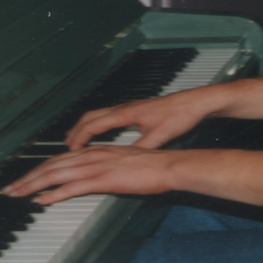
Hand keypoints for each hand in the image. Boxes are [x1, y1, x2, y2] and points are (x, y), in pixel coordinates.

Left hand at [3, 145, 176, 204]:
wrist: (170, 165)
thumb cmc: (155, 165)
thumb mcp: (127, 162)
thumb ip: (109, 167)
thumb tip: (98, 178)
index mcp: (99, 150)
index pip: (62, 158)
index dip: (41, 168)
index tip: (27, 177)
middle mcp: (94, 154)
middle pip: (53, 164)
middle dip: (28, 176)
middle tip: (10, 188)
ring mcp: (97, 166)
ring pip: (56, 174)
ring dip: (33, 184)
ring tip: (16, 193)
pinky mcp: (103, 179)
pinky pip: (72, 187)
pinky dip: (53, 194)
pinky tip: (41, 200)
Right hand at [64, 88, 220, 150]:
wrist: (197, 101)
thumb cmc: (180, 115)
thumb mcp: (159, 136)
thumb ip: (141, 148)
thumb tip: (125, 160)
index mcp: (126, 114)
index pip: (93, 125)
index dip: (78, 138)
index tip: (69, 151)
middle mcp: (125, 108)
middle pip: (90, 117)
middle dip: (75, 131)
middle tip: (65, 146)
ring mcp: (131, 107)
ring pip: (99, 114)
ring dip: (85, 127)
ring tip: (77, 141)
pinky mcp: (137, 109)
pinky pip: (109, 115)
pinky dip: (98, 124)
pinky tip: (102, 134)